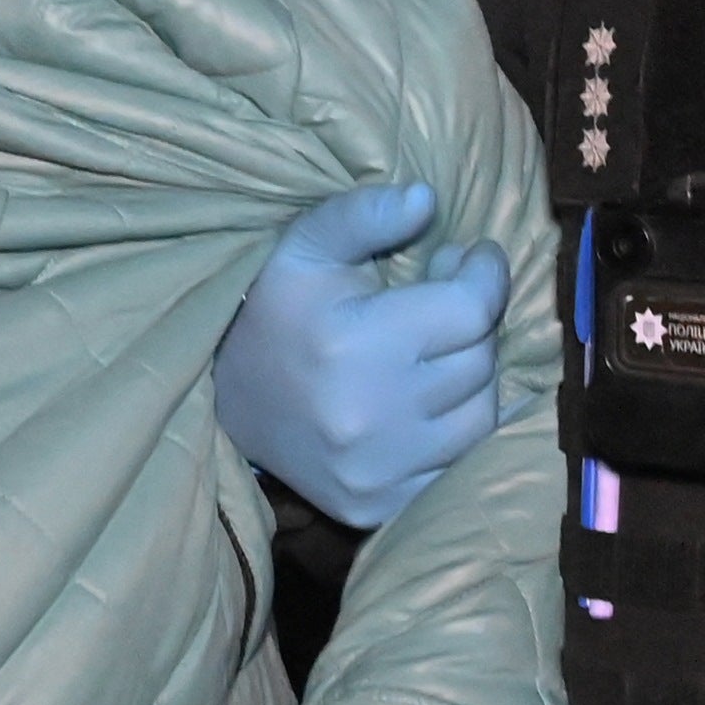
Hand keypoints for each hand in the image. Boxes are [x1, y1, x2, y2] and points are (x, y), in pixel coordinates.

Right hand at [213, 184, 512, 528]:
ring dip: (474, 377)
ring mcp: (379, 468)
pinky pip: (458, 466)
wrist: (219, 406)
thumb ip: (364, 215)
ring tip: (443, 351)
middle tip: (451, 300)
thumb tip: (428, 199)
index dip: (484, 274)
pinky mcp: (379, 505)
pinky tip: (436, 402)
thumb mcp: (304, 248)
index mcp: (354, 341)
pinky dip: (458, 431)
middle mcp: (372, 412)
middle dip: (474, 322)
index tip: (473, 258)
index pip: (470, 307)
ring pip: (481, 415)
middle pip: (479, 360)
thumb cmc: (272, 314)